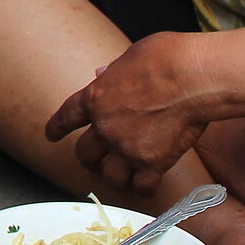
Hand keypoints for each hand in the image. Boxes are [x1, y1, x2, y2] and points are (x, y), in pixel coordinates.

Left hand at [44, 33, 215, 193]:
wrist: (192, 77)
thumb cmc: (166, 58)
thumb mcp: (130, 56)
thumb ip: (113, 71)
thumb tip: (101, 73)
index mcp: (96, 97)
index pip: (67, 117)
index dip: (57, 128)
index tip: (51, 135)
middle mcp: (106, 127)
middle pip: (84, 154)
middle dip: (89, 159)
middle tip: (98, 161)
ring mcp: (127, 147)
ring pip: (110, 176)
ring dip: (115, 176)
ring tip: (123, 176)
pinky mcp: (152, 162)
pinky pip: (141, 187)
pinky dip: (144, 188)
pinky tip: (148, 184)